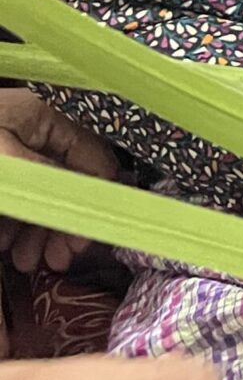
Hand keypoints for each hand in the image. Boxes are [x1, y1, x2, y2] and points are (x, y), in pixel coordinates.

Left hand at [0, 90, 121, 274]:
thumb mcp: (7, 165)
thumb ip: (55, 179)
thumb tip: (96, 198)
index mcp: (46, 118)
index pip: (95, 159)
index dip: (96, 201)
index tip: (82, 241)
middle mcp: (35, 131)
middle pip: (70, 182)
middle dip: (63, 224)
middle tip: (57, 260)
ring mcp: (14, 152)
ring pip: (44, 195)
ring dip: (39, 232)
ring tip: (25, 261)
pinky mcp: (2, 172)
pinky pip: (20, 198)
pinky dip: (17, 224)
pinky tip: (6, 246)